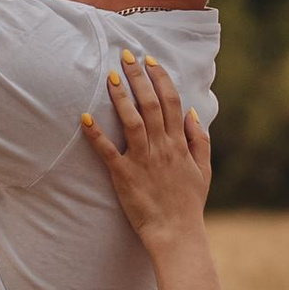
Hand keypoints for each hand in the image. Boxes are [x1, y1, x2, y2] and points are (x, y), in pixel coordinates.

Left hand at [81, 46, 211, 243]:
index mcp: (179, 143)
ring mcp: (142, 160)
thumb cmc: (188, 204)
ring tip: (110, 77)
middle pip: (150, 103)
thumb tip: (192, 113)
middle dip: (138, 76)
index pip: (171, 101)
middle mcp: (162, 146)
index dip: (160, 78)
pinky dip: (96, 134)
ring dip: (120, 97)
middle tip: (126, 55)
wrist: (177, 234)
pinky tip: (85, 118)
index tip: (150, 60)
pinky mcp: (124, 175)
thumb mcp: (204, 170)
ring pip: (131, 120)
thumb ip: (199, 140)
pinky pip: (108, 151)